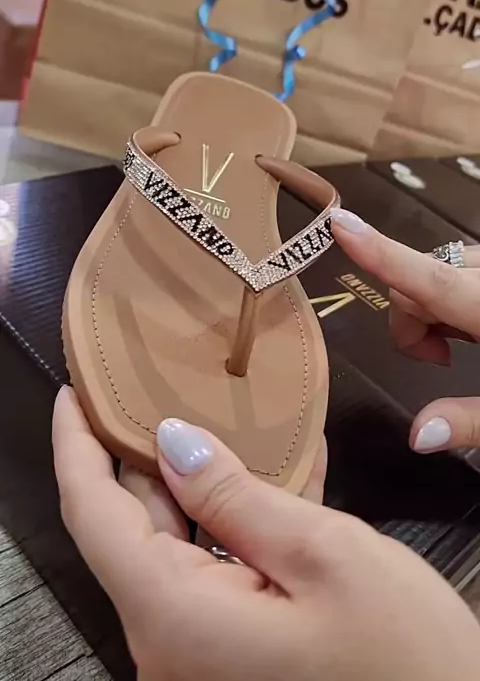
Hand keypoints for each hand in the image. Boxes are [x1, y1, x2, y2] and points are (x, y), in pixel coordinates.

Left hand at [53, 387, 479, 680]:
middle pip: (133, 530)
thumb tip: (172, 442)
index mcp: (176, 617)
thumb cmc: (405, 661)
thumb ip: (237, 497)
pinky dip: (236, 523)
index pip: (91, 515)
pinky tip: (273, 477)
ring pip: (178, 548)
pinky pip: (217, 573)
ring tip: (222, 421)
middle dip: (143, 456)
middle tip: (156, 392)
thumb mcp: (325, 556)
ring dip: (200, 484)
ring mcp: (201, 655)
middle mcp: (171, 644)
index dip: (75, 447)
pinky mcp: (233, 657)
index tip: (74, 396)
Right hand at [331, 208, 479, 453]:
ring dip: (435, 307)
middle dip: (412, 317)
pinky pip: (467, 272)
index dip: (380, 252)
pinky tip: (473, 327)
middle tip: (437, 361)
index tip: (340, 223)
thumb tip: (417, 436)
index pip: (428, 278)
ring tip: (460, 347)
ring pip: (446, 272)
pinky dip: (457, 298)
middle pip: (426, 278)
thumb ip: (474, 421)